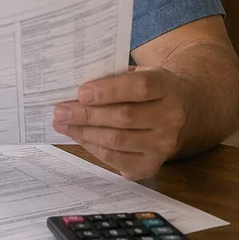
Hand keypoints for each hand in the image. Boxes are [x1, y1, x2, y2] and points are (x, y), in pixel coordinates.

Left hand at [53, 66, 188, 179]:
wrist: (178, 114)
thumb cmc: (146, 91)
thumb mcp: (136, 74)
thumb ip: (111, 77)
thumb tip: (72, 86)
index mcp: (167, 86)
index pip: (139, 88)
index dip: (108, 91)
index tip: (81, 93)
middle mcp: (171, 117)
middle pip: (124, 117)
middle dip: (87, 115)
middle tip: (60, 111)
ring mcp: (164, 144)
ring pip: (117, 140)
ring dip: (84, 133)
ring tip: (63, 124)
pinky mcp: (152, 165)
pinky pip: (116, 159)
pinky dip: (93, 147)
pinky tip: (79, 137)